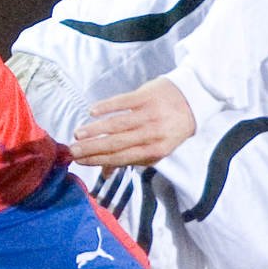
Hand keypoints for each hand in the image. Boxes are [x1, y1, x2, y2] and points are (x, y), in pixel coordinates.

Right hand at [67, 76, 195, 167]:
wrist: (194, 98)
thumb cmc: (172, 127)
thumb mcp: (158, 148)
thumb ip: (132, 159)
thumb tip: (105, 173)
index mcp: (155, 151)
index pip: (122, 158)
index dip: (99, 160)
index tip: (80, 161)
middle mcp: (151, 134)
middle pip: (116, 143)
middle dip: (92, 148)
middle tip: (73, 151)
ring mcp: (148, 114)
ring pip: (116, 124)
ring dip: (95, 130)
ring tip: (78, 134)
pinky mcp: (145, 96)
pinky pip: (122, 102)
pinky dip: (106, 107)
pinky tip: (92, 112)